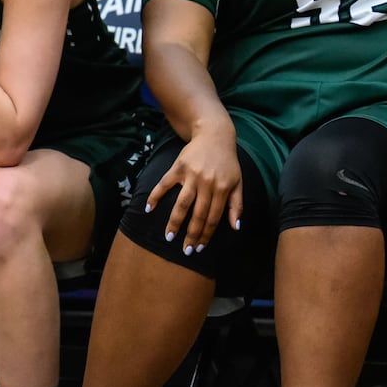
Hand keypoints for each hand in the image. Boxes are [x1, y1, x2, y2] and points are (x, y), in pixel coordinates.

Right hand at [145, 127, 243, 252]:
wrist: (214, 135)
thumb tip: (235, 227)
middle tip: (185, 251)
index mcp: (222, 189)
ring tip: (169, 237)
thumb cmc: (227, 162)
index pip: (213, 218)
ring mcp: (191, 176)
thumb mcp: (237, 182)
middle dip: (191, 235)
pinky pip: (164, 184)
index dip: (206, 235)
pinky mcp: (178, 168)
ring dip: (175, 222)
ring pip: (182, 204)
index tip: (199, 248)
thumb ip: (236, 205)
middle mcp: (206, 184)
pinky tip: (149, 208)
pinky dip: (155, 196)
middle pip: (198, 214)